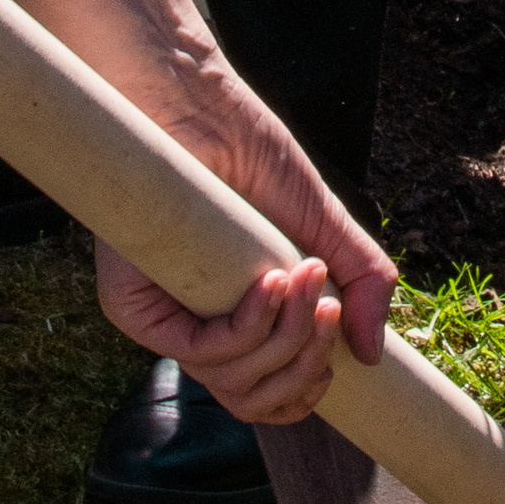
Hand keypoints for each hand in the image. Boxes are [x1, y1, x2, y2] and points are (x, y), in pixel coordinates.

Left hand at [93, 69, 395, 425]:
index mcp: (232, 316)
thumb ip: (361, 280)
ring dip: (289, 338)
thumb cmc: (249, 150)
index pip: (262, 396)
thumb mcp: (323, 223)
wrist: (196, 103)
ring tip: (306, 276)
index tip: (345, 364)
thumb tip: (374, 354)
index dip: (306, 395)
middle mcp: (194, 326)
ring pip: (234, 383)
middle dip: (309, 365)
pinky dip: (249, 326)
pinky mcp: (130, 305)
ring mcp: (161, 317)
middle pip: (255, 400)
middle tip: (331, 307)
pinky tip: (271, 282)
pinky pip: (200, 354)